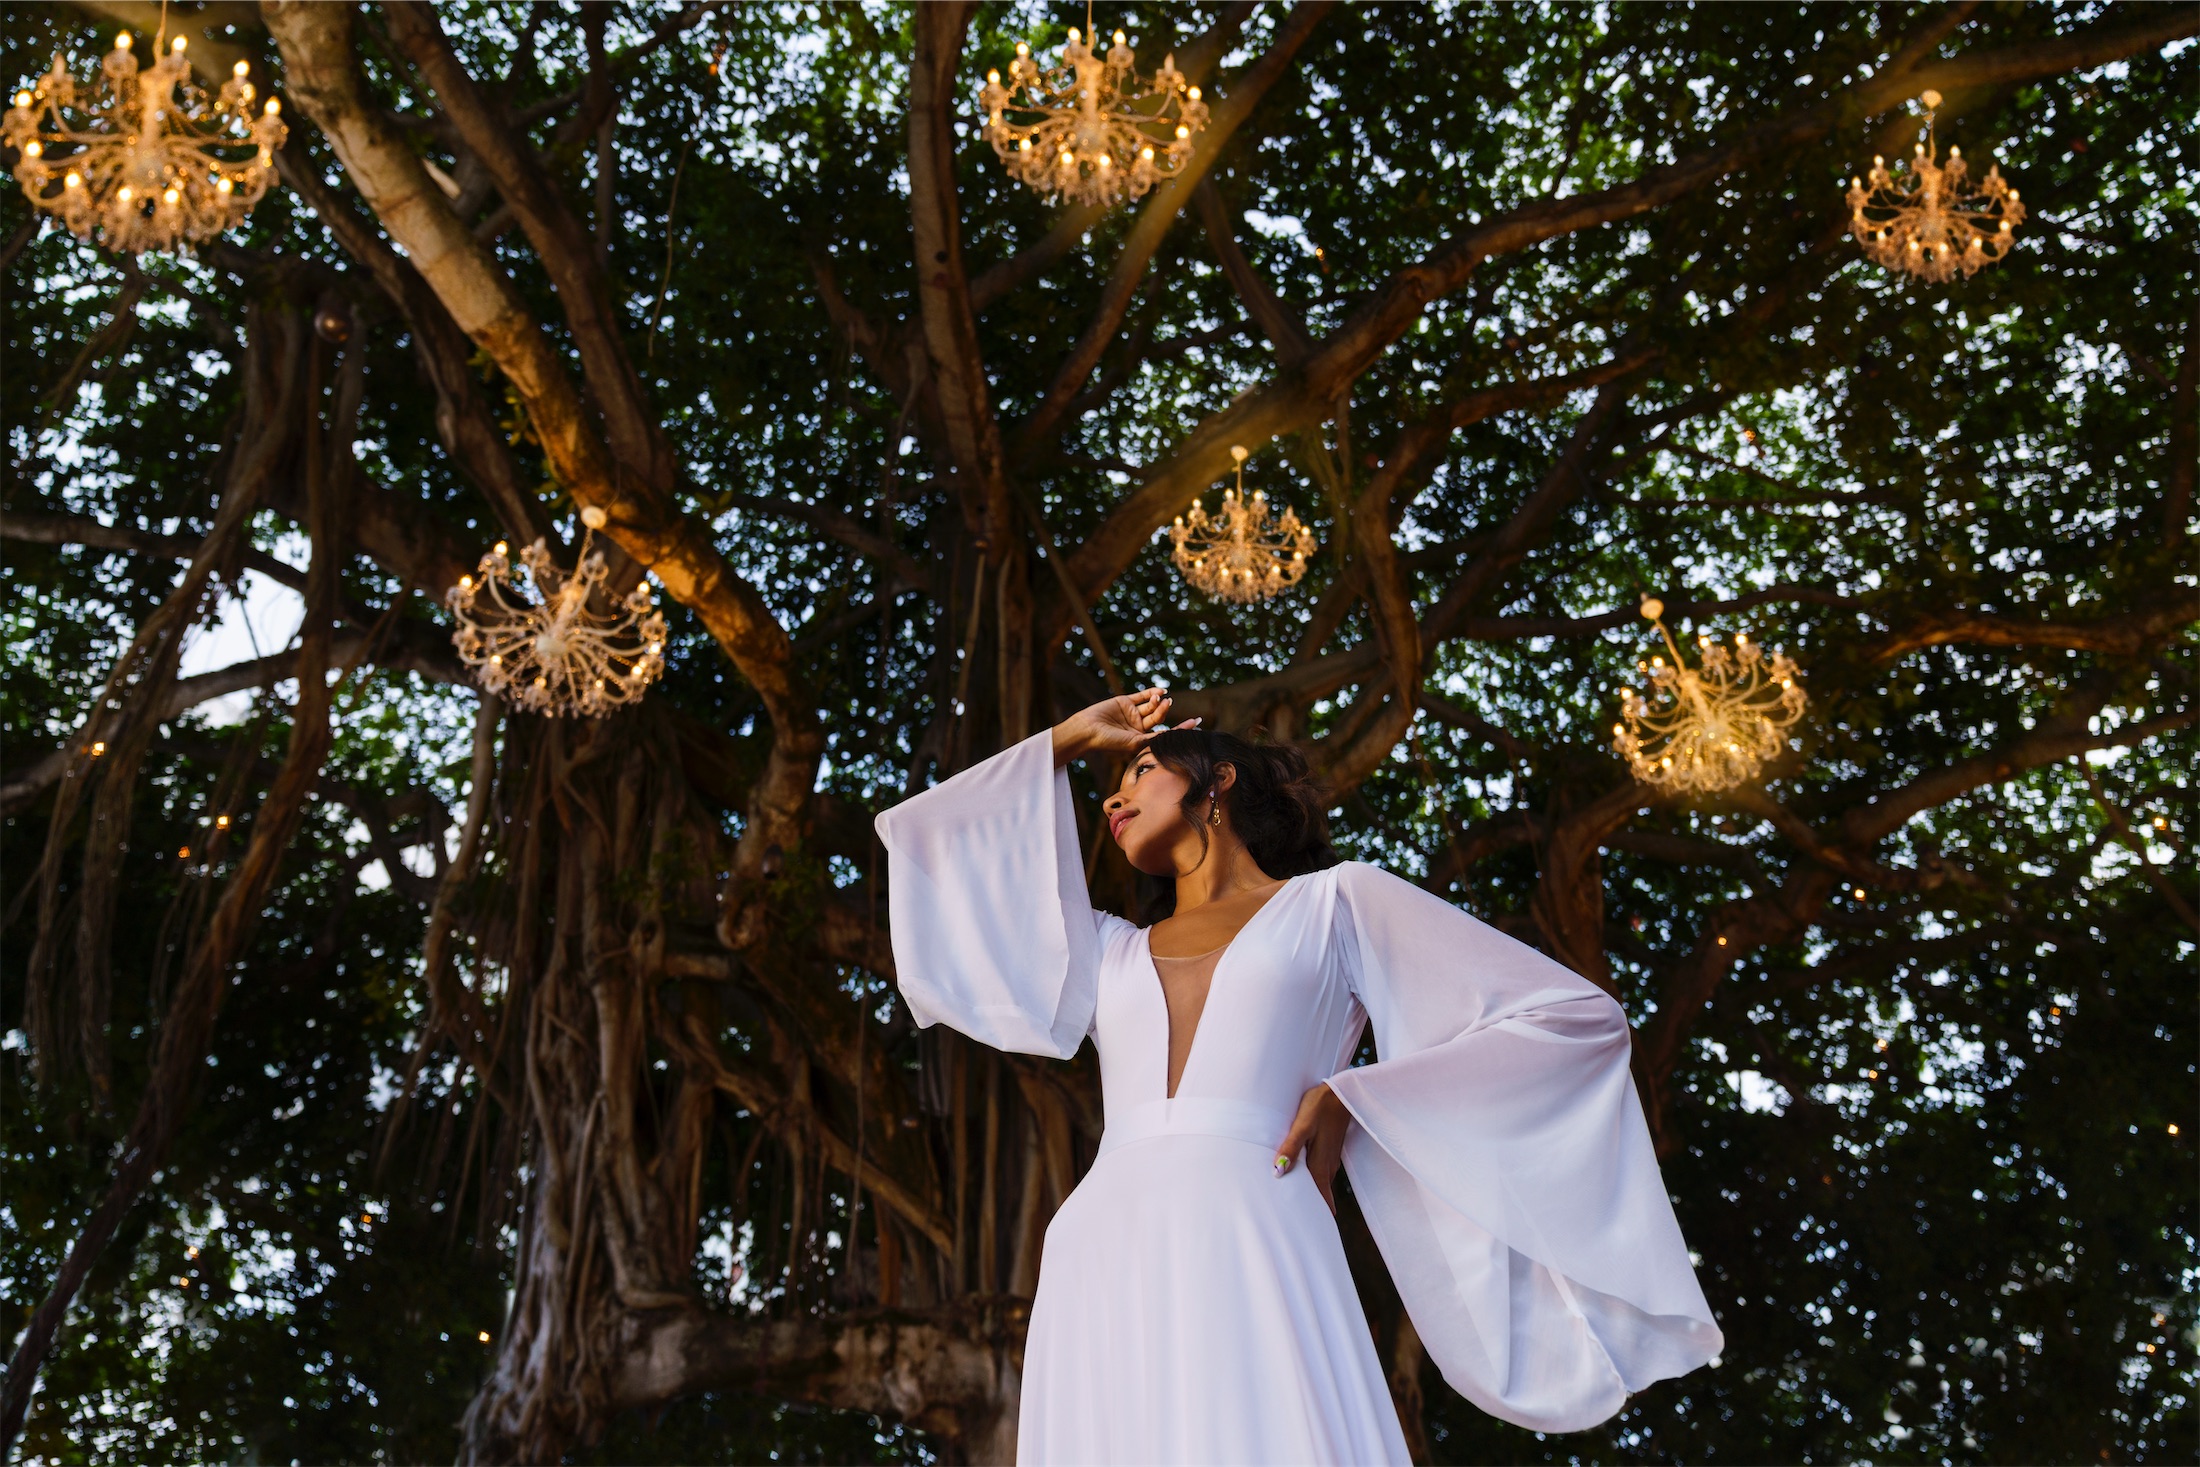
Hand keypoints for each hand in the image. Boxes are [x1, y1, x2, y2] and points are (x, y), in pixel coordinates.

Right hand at [1051, 687, 1199, 766]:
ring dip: (1158, 701)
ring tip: (1161, 698)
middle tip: (1170, 703)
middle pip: (1158, 717)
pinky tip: (1161, 690)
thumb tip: (1173, 735)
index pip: (1164, 733)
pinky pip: (1142, 696)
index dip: (1180, 729)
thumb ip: (1153, 738)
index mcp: (1141, 740)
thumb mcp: (1135, 742)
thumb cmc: (1109, 742)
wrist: (1088, 730)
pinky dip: (1152, 692)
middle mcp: (1138, 727)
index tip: (1196, 724)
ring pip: (1151, 705)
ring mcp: (1131, 714)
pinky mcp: (1125, 702)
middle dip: (1166, 710)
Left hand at [1272, 1080, 1352, 1214]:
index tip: (1315, 1233)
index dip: (1317, 1215)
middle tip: (1305, 1227)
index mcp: (1320, 1163)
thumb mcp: (1302, 1125)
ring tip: (1305, 1210)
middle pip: (1321, 1194)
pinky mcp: (1330, 1150)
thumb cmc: (1319, 1106)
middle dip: (1315, 1210)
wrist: (1341, 1092)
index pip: (1319, 1197)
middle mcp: (1328, 1166)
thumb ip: (1291, 1148)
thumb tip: (1278, 1172)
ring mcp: (1331, 1158)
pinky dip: (1316, 1183)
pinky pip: (1322, 1172)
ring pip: (1322, 1184)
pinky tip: (1308, 1183)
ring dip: (1315, 1196)